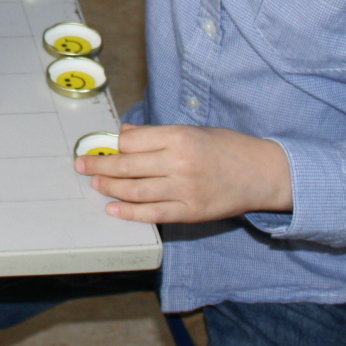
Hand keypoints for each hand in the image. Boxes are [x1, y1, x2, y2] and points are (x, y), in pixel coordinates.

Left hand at [78, 124, 293, 223]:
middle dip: (99, 165)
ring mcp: (184, 190)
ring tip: (96, 183)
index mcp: (180, 137)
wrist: (263, 174)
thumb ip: (157, 135)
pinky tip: (113, 208)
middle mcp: (179, 163)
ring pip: (135, 191)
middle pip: (127, 166)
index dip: (111, 144)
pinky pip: (152, 214)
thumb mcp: (194, 131)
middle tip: (82, 165)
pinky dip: (129, 213)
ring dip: (110, 187)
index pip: (132, 141)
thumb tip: (124, 135)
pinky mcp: (190, 212)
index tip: (98, 146)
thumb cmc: (228, 148)